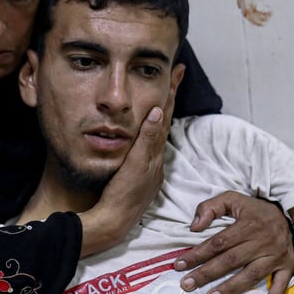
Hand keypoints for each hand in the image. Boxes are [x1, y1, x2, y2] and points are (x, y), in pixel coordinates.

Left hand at [78, 87, 176, 256]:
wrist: (114, 222)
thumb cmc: (116, 202)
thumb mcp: (129, 174)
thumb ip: (136, 154)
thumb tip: (142, 138)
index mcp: (153, 160)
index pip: (162, 124)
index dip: (168, 102)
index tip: (173, 80)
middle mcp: (155, 159)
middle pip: (166, 121)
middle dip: (173, 94)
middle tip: (179, 71)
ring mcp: (150, 164)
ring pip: (161, 128)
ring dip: (167, 103)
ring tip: (172, 80)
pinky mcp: (140, 169)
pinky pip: (148, 143)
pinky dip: (153, 127)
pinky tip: (154, 110)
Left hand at [174, 192, 293, 293]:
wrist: (287, 213)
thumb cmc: (253, 210)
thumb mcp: (232, 199)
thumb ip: (211, 207)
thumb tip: (194, 227)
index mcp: (249, 224)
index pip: (219, 242)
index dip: (198, 254)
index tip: (180, 265)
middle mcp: (263, 241)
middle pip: (231, 260)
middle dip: (207, 273)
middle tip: (187, 284)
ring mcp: (277, 255)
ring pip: (252, 275)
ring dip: (231, 288)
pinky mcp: (288, 265)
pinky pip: (281, 284)